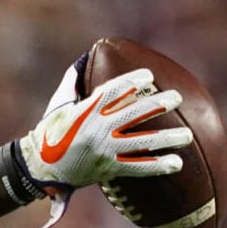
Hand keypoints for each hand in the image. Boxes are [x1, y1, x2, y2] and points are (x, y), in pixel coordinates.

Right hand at [19, 67, 190, 193]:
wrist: (39, 167)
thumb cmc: (48, 132)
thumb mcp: (57, 104)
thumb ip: (72, 82)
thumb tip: (86, 58)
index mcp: (86, 110)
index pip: (115, 90)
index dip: (134, 81)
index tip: (149, 75)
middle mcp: (98, 129)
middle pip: (135, 114)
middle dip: (159, 104)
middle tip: (177, 97)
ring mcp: (105, 150)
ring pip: (142, 142)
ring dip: (167, 138)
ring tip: (188, 135)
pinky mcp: (108, 169)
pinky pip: (137, 168)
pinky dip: (157, 165)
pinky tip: (176, 163)